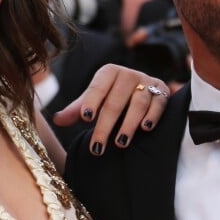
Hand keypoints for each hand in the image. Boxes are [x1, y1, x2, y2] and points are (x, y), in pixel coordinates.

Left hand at [52, 63, 168, 154]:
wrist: (140, 89)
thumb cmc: (111, 97)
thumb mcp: (94, 101)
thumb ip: (77, 110)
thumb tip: (56, 119)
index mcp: (108, 72)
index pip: (97, 87)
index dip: (91, 101)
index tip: (85, 118)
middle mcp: (128, 74)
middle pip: (116, 100)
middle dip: (106, 125)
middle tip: (97, 147)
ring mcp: (146, 81)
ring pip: (138, 102)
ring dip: (129, 123)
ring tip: (120, 142)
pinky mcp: (162, 91)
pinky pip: (159, 102)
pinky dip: (153, 115)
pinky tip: (146, 128)